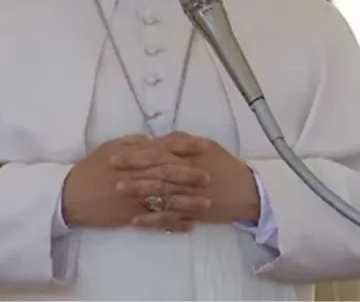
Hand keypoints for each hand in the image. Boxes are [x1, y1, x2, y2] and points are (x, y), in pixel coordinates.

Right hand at [61, 134, 210, 231]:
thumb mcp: (110, 148)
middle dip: (188, 174)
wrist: (71, 195)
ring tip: (206, 204)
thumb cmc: (91, 169)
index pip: (161, 149)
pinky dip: (172, 223)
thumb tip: (153, 138)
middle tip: (209, 176)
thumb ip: (133, 142)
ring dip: (186, 201)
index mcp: (131, 156)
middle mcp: (133, 175)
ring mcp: (132, 196)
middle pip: (165, 173)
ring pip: (163, 198)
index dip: (184, 147)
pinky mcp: (129, 215)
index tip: (204, 146)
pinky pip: (154, 220)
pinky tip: (188, 226)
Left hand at [118, 132, 260, 227]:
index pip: (160, 151)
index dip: (137, 152)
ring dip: (139, 191)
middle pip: (157, 169)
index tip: (116, 152)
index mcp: (191, 155)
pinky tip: (135, 220)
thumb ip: (182, 142)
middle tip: (111, 169)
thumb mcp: (207, 147)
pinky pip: (170, 217)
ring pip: (161, 191)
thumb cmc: (225, 166)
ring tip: (119, 190)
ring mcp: (190, 194)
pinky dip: (152, 219)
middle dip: (133, 169)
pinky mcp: (193, 212)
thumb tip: (158, 138)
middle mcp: (189, 172)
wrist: (248, 191)